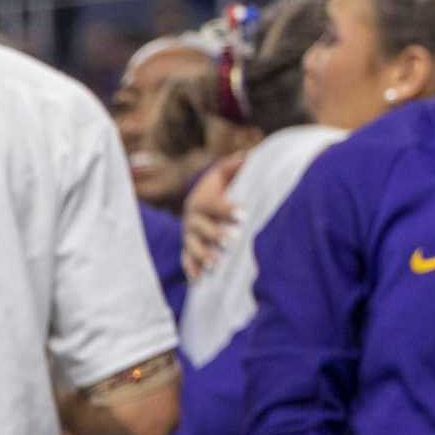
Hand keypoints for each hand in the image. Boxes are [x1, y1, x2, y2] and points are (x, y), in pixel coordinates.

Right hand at [181, 154, 242, 282]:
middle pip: (203, 228)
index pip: (214, 205)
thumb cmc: (217, 188)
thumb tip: (247, 155)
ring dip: (204, 255)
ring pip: (194, 246)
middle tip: (232, 241)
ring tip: (216, 264)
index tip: (243, 214)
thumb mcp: (223, 174)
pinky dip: (192, 269)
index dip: (227, 209)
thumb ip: (233, 166)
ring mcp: (188, 236)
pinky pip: (187, 260)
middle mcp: (191, 219)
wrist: (198, 201)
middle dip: (216, 234)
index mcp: (201, 201)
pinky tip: (198, 279)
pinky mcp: (188, 248)